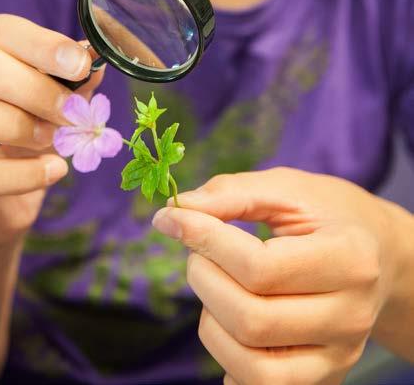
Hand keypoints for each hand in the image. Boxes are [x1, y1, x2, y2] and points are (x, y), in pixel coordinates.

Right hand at [0, 13, 103, 251]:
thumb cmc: (19, 138)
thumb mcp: (48, 102)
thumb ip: (69, 80)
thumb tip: (96, 60)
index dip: (40, 44)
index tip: (80, 65)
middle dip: (28, 86)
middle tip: (70, 112)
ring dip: (12, 123)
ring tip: (52, 139)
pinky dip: (17, 174)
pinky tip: (52, 171)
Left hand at [152, 167, 400, 384]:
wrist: (379, 255)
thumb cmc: (327, 215)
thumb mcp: (286, 188)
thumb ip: (231, 195)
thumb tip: (175, 213)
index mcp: (349, 259)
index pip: (261, 268)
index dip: (205, 241)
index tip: (173, 218)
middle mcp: (350, 316)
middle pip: (251, 320)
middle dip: (204, 280)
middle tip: (198, 252)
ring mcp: (338, 356)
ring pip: (252, 366)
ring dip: (211, 322)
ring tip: (215, 286)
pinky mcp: (322, 378)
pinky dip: (229, 359)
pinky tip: (229, 321)